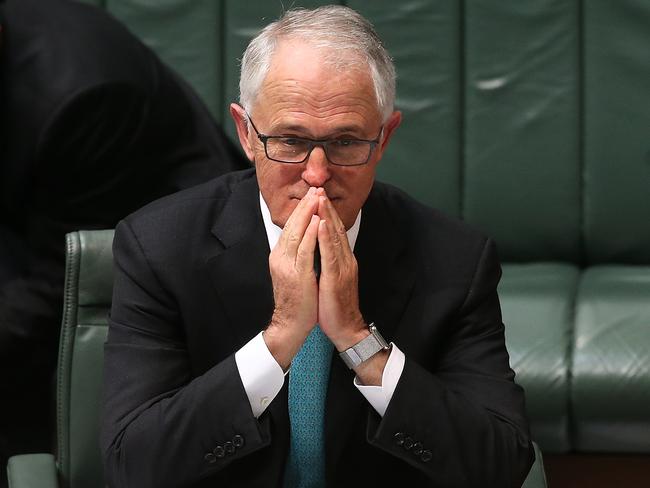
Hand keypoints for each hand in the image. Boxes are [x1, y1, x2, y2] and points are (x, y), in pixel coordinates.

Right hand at [264, 187, 319, 368]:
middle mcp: (280, 257)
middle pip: (292, 225)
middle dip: (305, 206)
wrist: (290, 324)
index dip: (301, 210)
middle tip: (315, 188)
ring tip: (317, 198)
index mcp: (280, 255)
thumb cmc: (297, 299)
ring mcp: (288, 265)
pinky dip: (310, 234)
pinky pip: (304, 250)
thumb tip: (304, 237)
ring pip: (297, 233)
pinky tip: (316, 221)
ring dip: (308, 214)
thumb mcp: (294, 271)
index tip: (312, 195)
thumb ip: (296, 254)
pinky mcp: (298, 275)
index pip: (290, 227)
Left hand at [315, 189, 367, 350]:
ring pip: (335, 237)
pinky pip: (331, 254)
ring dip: (327, 216)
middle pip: (337, 228)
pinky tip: (322, 225)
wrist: (346, 328)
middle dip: (327, 208)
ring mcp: (343, 267)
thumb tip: (319, 248)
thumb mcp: (331, 279)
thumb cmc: (335, 306)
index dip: (327, 213)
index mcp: (343, 260)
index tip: (318, 197)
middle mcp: (345, 260)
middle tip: (318, 189)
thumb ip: (328, 262)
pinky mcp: (337, 277)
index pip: (335, 231)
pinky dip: (326, 238)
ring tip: (319, 199)